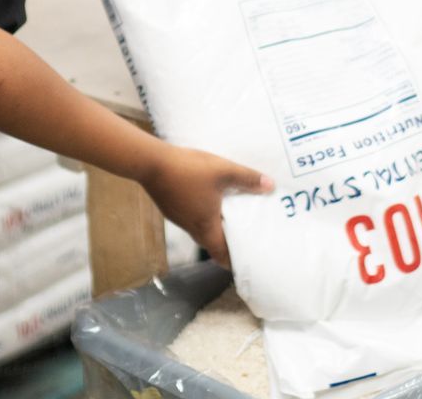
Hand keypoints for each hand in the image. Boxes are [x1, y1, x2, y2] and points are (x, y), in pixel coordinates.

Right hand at [140, 145, 273, 266]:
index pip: (221, 254)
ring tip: (230, 213)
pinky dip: (203, 213)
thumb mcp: (224, 172)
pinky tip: (208, 197)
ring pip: (201, 228)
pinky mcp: (171, 207)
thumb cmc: (189, 170)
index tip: (246, 257)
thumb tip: (270, 186)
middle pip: (212, 242)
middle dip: (228, 240)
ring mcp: (178, 218)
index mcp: (206, 227)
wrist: (151, 162)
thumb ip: (247, 179)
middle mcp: (191, 228)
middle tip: (244, 232)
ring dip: (215, 225)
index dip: (234, 259)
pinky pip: (191, 216)